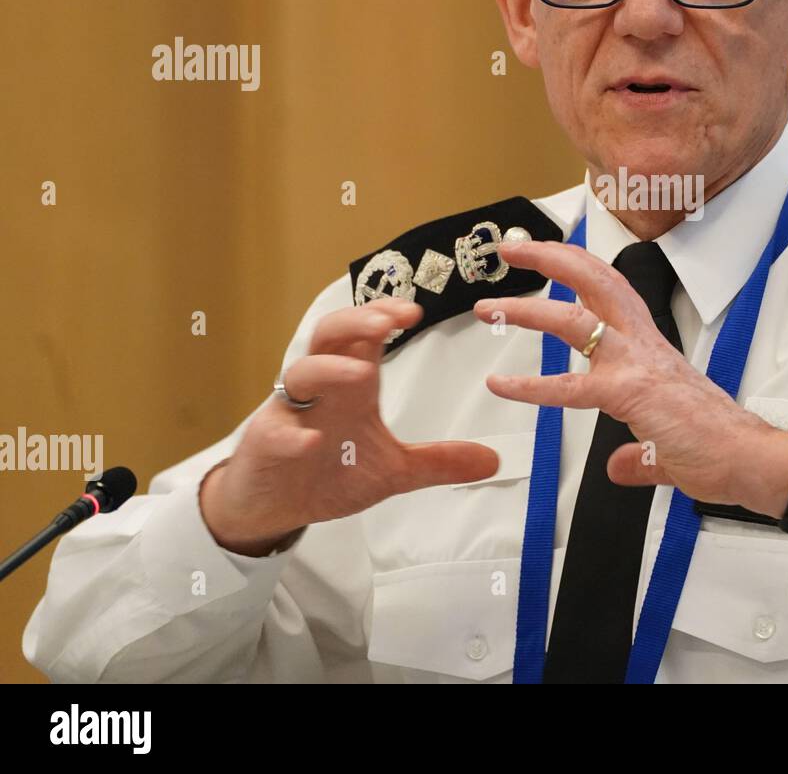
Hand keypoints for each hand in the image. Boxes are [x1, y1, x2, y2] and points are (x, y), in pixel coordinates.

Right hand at [200, 297, 499, 555]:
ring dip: (329, 369)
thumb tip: (493, 460)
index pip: (363, 334)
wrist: (274, 506)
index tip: (414, 311)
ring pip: (300, 373)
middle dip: (355, 322)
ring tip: (360, 373)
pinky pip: (274, 432)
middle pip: (329, 336)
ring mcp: (289, 413)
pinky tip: (311, 441)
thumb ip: (438, 462)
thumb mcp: (393, 470)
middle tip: (386, 322)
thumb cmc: (329, 472)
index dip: (383, 314)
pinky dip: (292, 434)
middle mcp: (319, 389)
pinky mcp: (265, 444)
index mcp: (350, 384)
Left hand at [472, 240, 787, 515]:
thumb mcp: (666, 447)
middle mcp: (643, 345)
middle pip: (595, 281)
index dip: (577, 266)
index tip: (546, 254)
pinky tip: (500, 385)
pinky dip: (531, 385)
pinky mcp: (633, 394)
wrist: (751, 459)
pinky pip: (573, 385)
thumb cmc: (719, 445)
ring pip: (577, 320)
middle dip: (551, 258)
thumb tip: (620, 466)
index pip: (611, 290)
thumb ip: (638, 455)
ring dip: (528, 309)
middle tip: (512, 247)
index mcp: (650, 347)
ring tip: (489, 307)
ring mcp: (638, 365)